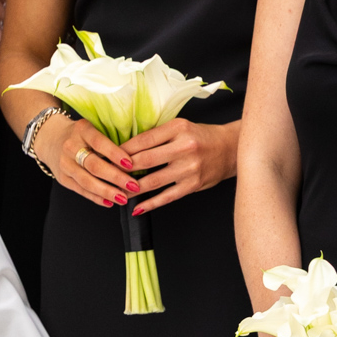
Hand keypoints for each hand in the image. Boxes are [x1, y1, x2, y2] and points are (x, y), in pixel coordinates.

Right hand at [32, 112, 135, 207]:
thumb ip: (108, 139)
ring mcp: (65, 164)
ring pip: (87, 181)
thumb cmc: (79, 134)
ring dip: (107, 191)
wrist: (50, 138)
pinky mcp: (63, 179)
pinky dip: (96, 197)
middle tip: (133, 185)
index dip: (115, 154)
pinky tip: (109, 202)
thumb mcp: (91, 128)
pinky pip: (81, 190)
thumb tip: (134, 156)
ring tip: (123, 198)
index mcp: (81, 130)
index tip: (130, 164)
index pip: (100, 143)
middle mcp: (71, 147)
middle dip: (115, 177)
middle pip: (94, 165)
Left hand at [120, 118, 239, 216]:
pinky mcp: (192, 185)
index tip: (108, 156)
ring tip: (117, 192)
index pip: (143, 140)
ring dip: (132, 189)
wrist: (230, 149)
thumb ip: (158, 136)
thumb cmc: (201, 138)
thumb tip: (126, 147)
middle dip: (123, 170)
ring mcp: (189, 168)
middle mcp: (184, 147)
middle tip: (106, 175)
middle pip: (145, 160)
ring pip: (152, 181)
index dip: (122, 150)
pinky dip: (149, 204)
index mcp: (178, 128)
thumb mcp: (180, 128)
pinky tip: (136, 208)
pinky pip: (166, 197)